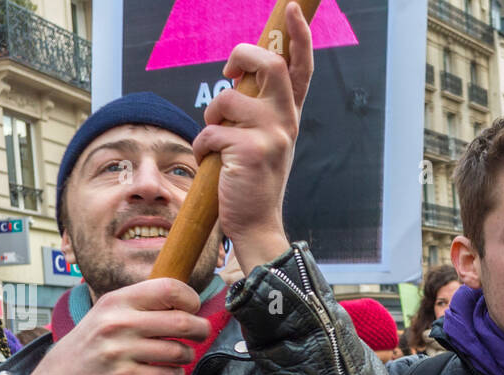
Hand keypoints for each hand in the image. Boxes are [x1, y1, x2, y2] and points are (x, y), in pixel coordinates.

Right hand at [8, 279, 208, 374]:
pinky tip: (168, 372)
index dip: (190, 298)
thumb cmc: (90, 347)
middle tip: (201, 332)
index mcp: (116, 302)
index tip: (192, 308)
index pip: (168, 288)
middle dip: (200, 328)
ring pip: (179, 350)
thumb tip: (184, 301)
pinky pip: (170, 374)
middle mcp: (118, 324)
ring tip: (180, 355)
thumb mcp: (105, 314)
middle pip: (182, 321)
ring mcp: (122, 353)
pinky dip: (176, 374)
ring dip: (187, 354)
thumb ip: (139, 305)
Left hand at [192, 2, 313, 273]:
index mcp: (289, 118)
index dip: (299, 37)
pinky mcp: (250, 151)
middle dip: (243, 55)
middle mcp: (286, 123)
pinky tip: (212, 166)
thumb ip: (255, 110)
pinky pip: (210, 131)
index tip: (292, 10)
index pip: (301, 70)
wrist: (256, 225)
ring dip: (210, 116)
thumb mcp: (260, 142)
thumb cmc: (250, 183)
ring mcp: (272, 136)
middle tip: (227, 69)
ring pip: (228, 99)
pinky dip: (202, 147)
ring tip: (214, 143)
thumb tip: (235, 76)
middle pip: (271, 65)